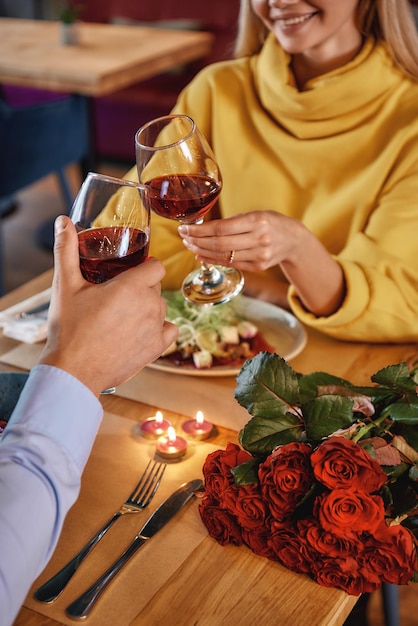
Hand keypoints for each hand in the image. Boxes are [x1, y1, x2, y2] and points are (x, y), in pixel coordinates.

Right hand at [39, 216, 177, 395]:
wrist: (73, 371)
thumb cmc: (69, 329)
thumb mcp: (65, 285)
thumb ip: (66, 250)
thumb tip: (62, 222)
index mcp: (132, 286)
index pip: (156, 265)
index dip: (144, 267)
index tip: (127, 273)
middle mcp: (150, 305)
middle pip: (156, 286)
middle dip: (140, 287)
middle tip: (116, 296)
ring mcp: (156, 328)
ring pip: (161, 307)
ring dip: (148, 307)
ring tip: (122, 316)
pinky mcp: (157, 348)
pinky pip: (170, 329)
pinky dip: (160, 328)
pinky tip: (141, 330)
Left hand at [179, 211, 304, 269]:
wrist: (294, 240)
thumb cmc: (270, 223)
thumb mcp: (255, 215)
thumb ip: (232, 221)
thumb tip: (202, 228)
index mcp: (257, 221)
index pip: (221, 228)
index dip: (199, 230)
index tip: (185, 228)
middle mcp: (259, 239)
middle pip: (220, 244)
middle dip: (197, 241)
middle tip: (184, 238)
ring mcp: (259, 255)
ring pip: (224, 256)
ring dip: (202, 251)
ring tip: (190, 246)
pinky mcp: (258, 267)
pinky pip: (231, 264)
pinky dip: (213, 260)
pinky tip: (201, 256)